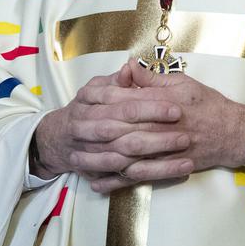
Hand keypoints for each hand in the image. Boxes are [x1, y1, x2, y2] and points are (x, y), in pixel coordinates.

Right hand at [32, 62, 192, 190]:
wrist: (59, 137)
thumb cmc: (87, 106)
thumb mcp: (98, 87)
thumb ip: (117, 80)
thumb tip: (130, 66)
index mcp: (90, 101)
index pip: (125, 104)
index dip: (151, 107)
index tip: (176, 109)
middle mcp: (87, 127)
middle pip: (126, 134)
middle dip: (157, 136)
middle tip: (186, 136)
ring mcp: (90, 152)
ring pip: (126, 159)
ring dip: (157, 159)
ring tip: (185, 156)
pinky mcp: (97, 172)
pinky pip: (124, 179)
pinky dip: (148, 177)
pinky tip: (171, 174)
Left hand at [83, 59, 244, 193]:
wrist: (231, 133)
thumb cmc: (207, 104)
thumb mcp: (182, 82)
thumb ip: (152, 78)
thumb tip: (128, 67)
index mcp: (162, 104)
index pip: (126, 102)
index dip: (104, 101)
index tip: (85, 98)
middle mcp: (159, 129)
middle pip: (120, 131)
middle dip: (95, 132)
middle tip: (73, 130)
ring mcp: (161, 151)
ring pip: (124, 157)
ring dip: (99, 159)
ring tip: (77, 158)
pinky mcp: (164, 168)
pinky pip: (135, 178)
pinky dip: (114, 182)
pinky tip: (97, 182)